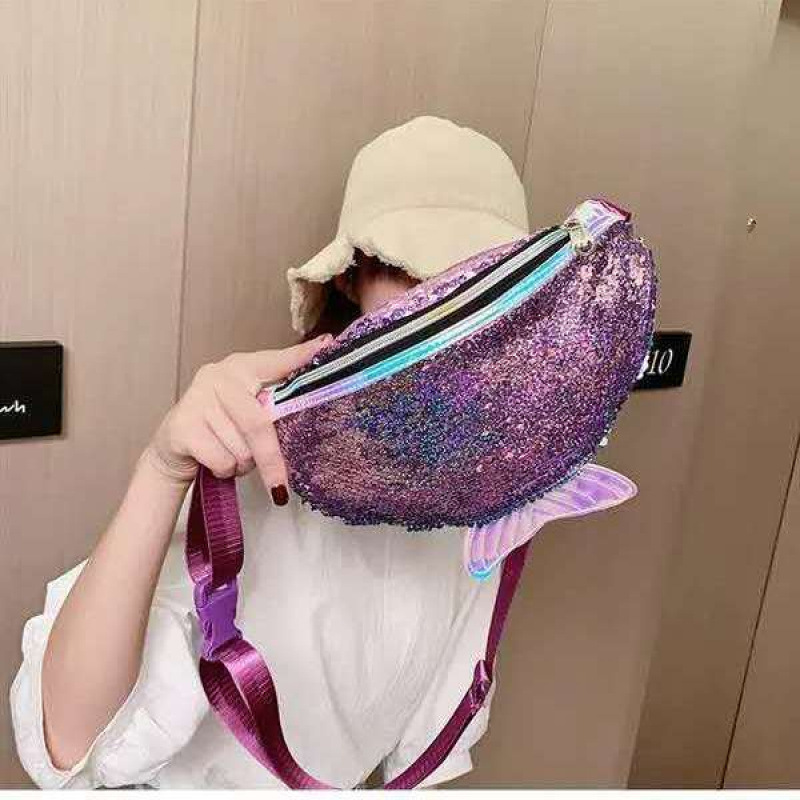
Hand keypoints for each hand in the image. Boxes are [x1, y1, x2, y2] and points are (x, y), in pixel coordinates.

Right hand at [145, 335, 331, 499]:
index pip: (275, 362)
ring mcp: (197, 399)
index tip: (326, 345)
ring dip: (242, 464)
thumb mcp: (246, 412)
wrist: (173, 450)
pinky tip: (214, 461)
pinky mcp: (182, 426)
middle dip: (271, 460)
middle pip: (258, 424)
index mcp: (241, 367)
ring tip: (231, 455)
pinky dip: (225, 471)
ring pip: (241, 449)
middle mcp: (218, 376)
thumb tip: (310, 413)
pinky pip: (222, 461)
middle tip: (279, 486)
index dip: (300, 357)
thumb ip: (271, 407)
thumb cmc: (221, 430)